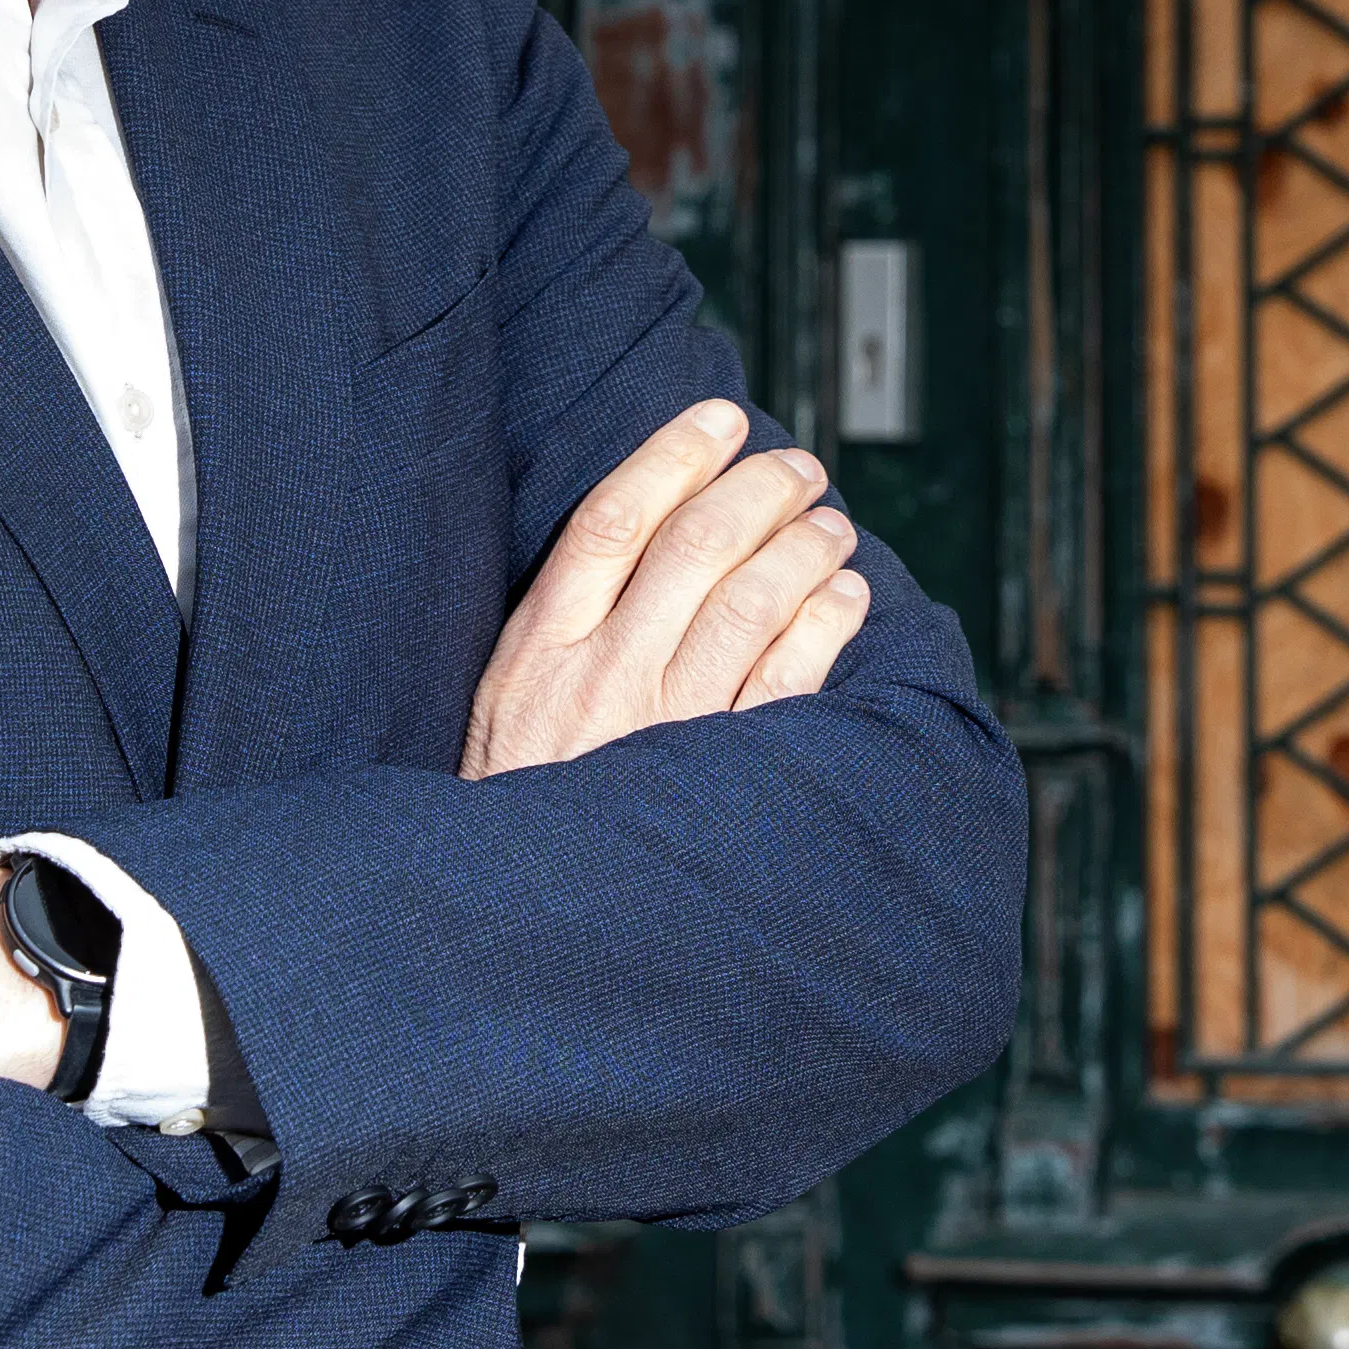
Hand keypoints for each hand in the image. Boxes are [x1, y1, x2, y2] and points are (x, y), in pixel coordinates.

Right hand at [466, 399, 872, 777]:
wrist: (517, 928)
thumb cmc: (520, 811)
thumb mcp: (502, 711)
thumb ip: (560, 632)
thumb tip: (643, 536)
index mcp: (535, 655)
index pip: (611, 521)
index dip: (673, 456)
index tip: (720, 419)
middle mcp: (601, 680)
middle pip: (694, 546)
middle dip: (758, 489)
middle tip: (798, 470)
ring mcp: (664, 731)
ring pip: (751, 601)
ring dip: (804, 547)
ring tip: (831, 526)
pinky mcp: (721, 782)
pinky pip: (789, 684)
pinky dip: (825, 624)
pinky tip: (846, 597)